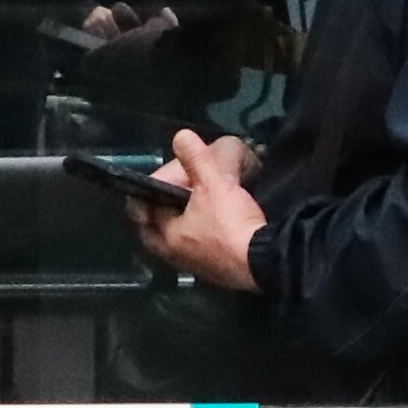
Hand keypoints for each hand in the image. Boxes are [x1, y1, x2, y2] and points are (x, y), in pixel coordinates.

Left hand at [132, 129, 265, 293]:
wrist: (266, 263)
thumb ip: (197, 159)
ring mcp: (195, 266)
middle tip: (178, 187)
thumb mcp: (213, 185)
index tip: (162, 177)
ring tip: (198, 199)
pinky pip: (201, 246)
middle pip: (158, 225)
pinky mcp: (216, 271)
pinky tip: (216, 220)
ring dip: (186, 219)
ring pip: (180, 237)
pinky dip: (204, 232)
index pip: (141, 209)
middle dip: (165, 205)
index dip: (150, 189)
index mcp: (164, 237)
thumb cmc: (230, 225)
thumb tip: (181, 136)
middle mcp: (173, 255)